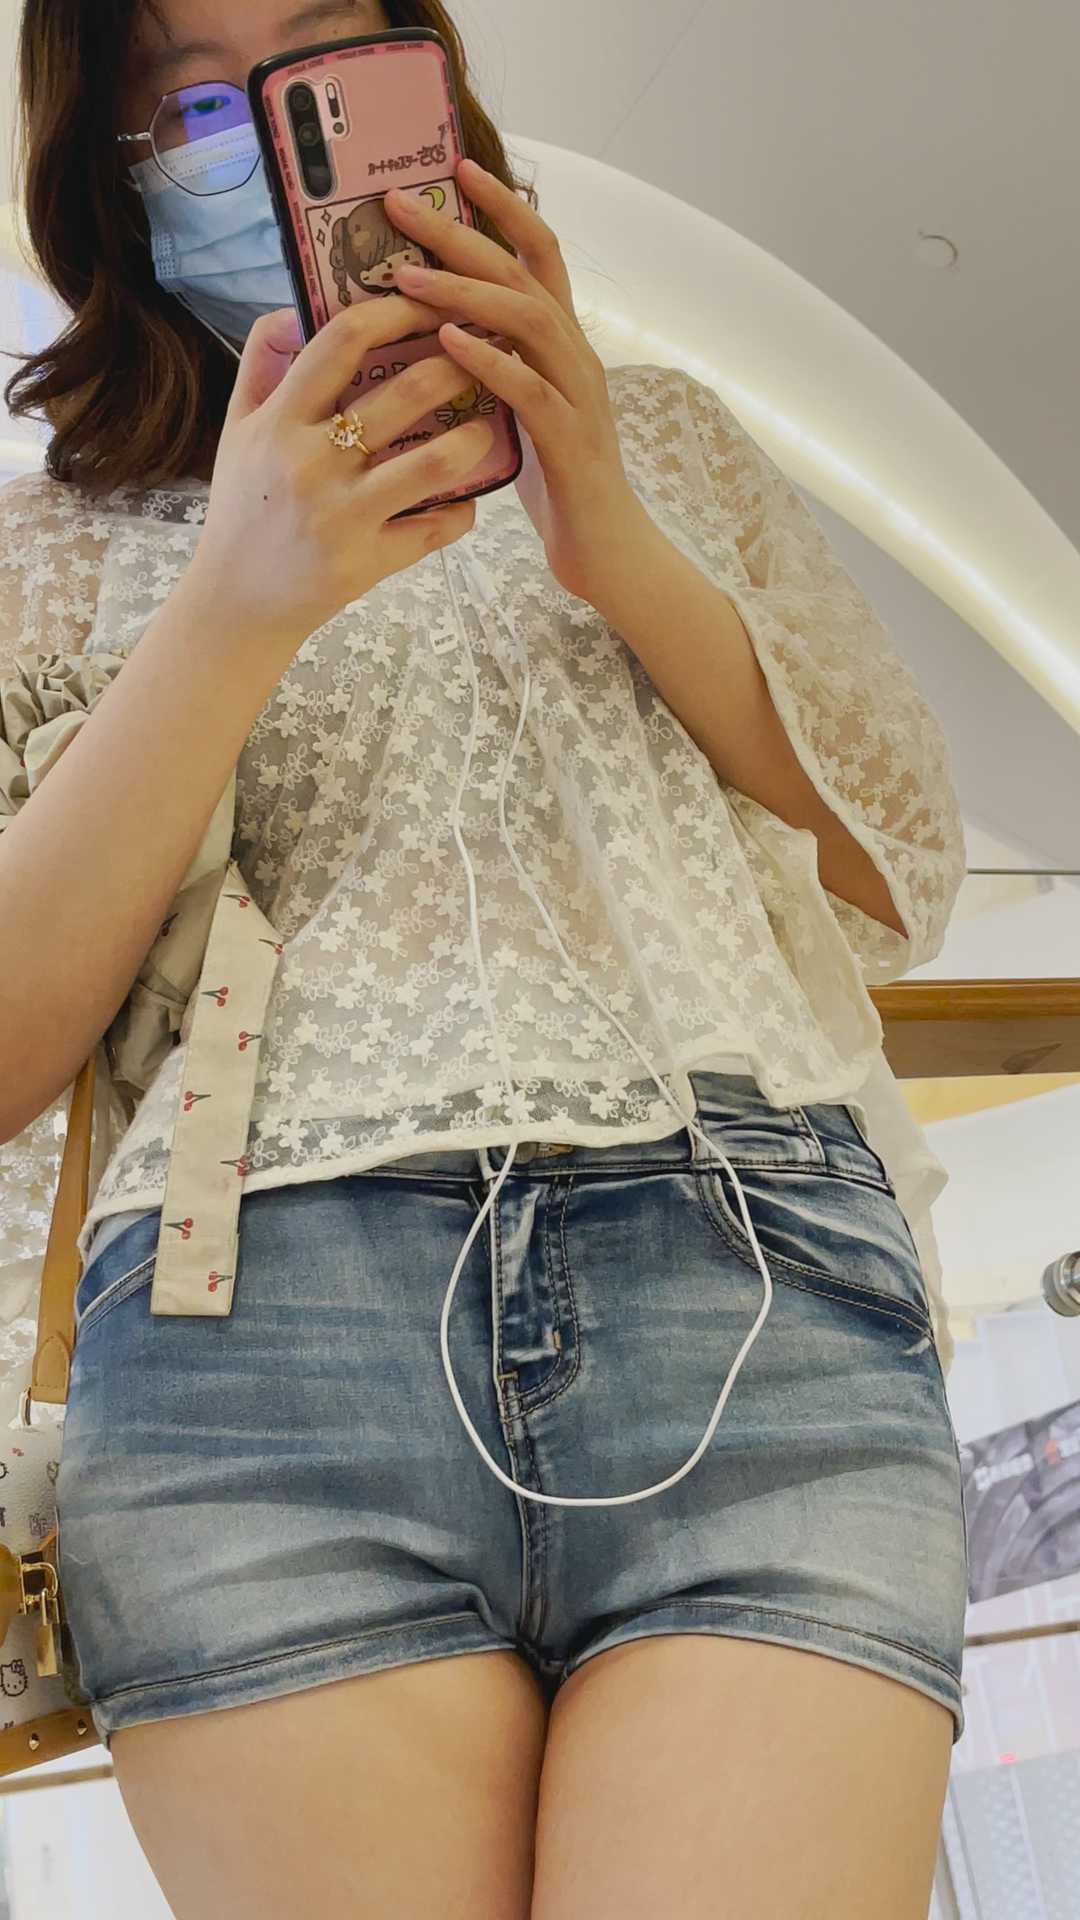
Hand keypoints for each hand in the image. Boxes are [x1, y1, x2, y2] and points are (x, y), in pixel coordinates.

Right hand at [188, 298, 495, 651]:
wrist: (235, 604)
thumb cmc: (243, 507)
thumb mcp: (236, 427)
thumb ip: (261, 358)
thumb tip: (300, 306)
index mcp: (279, 423)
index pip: (342, 342)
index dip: (395, 310)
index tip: (429, 300)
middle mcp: (312, 465)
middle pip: (405, 393)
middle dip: (458, 364)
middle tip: (483, 355)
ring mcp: (344, 516)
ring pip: (435, 463)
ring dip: (475, 436)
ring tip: (486, 424)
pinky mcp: (369, 562)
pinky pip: (436, 528)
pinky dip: (462, 511)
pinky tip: (469, 497)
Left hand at [384, 159, 651, 604]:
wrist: (608, 552)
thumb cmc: (559, 487)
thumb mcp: (521, 413)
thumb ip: (496, 370)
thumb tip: (441, 338)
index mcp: (563, 345)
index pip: (539, 254)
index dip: (501, 208)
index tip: (454, 171)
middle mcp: (576, 356)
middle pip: (523, 272)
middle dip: (460, 233)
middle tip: (400, 207)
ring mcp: (577, 394)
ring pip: (528, 318)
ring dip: (464, 292)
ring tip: (408, 276)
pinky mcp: (570, 440)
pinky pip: (529, 388)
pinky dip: (487, 360)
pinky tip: (447, 344)